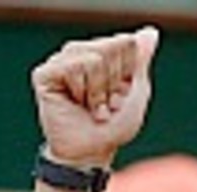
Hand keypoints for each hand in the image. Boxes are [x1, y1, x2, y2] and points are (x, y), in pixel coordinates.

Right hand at [31, 27, 158, 169]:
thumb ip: (141, 62)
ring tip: (92, 108)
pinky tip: (76, 103)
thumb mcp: (136, 94)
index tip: (120, 97)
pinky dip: (81, 91)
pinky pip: (73, 67)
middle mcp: (80, 53)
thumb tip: (151, 32)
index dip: (127, 75)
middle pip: (109, 48)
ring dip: (98, 92)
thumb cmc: (113, 128)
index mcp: (101, 54)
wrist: (90, 154)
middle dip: (113, 84)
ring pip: (92, 58)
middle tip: (105, 105)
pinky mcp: (45, 74)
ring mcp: (61, 62)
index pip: (125, 43)